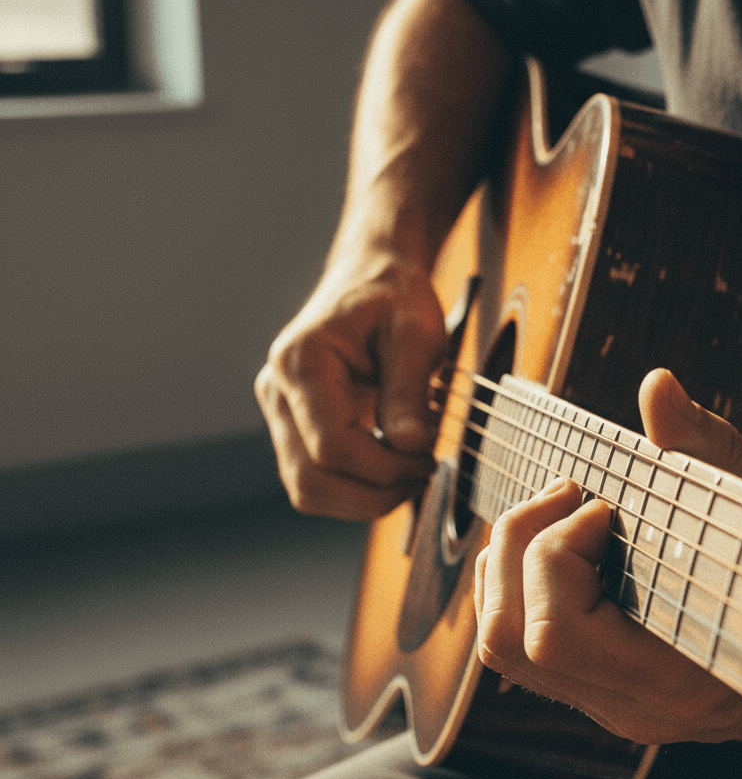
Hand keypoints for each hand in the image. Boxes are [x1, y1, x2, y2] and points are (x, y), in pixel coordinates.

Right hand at [254, 258, 445, 519]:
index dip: (383, 468)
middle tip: (424, 473)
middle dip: (374, 493)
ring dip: (363, 500)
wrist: (372, 277)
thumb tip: (409, 447)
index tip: (427, 458)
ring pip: (307, 491)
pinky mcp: (293, 429)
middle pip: (310, 479)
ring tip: (411, 474)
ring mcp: (280, 413)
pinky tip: (391, 471)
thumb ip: (409, 390)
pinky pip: (315, 482)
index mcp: (301, 361)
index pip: (331, 446)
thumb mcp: (416, 333)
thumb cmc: (395, 298)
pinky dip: (354, 492)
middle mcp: (277, 390)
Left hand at [473, 369, 741, 744]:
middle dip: (516, 545)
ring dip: (508, 561)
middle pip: (506, 638)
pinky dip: (517, 580)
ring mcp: (609, 702)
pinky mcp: (599, 687)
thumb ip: (706, 448)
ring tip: (560, 513)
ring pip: (499, 644)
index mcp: (670, 677)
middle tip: (568, 495)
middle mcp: (628, 704)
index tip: (602, 503)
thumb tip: (657, 388)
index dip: (555, 552)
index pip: (552, 633)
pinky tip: (561, 543)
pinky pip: (519, 641)